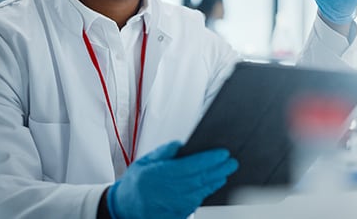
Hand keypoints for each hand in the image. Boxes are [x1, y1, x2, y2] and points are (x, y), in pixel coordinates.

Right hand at [107, 141, 237, 218]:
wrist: (124, 209)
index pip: (194, 165)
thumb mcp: (145, 161)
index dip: (211, 159)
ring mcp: (177, 203)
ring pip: (203, 190)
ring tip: (227, 171)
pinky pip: (198, 201)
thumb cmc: (135, 184)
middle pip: (203, 178)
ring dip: (217, 180)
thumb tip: (181, 144)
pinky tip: (214, 183)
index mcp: (163, 175)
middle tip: (232, 161)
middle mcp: (172, 190)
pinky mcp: (179, 213)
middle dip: (220, 169)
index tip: (223, 153)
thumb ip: (164, 152)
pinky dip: (208, 191)